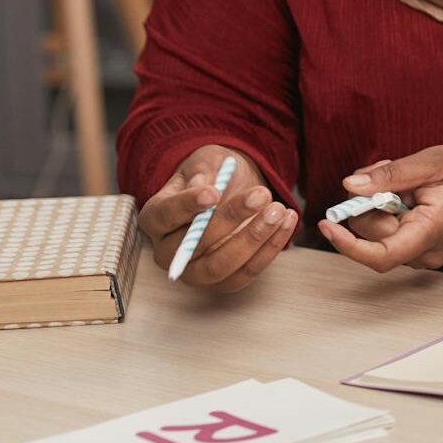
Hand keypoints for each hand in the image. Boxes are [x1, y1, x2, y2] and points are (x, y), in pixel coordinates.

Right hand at [136, 144, 296, 291]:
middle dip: (230, 220)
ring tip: (279, 210)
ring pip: (221, 265)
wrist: (232, 191)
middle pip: (193, 246)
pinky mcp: (223, 282)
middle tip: (261, 195)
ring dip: (254, 238)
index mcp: (155, 218)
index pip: (165, 215)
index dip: (187, 205)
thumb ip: (203, 171)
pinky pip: (248, 271)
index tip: (213, 192)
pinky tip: (288, 221)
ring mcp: (194, 272)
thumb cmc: (213, 175)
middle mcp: (168, 252)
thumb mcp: (206, 161)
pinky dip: (271, 248)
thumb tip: (203, 186)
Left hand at [318, 142, 442, 271]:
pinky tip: (405, 190)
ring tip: (403, 179)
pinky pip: (389, 231)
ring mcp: (423, 252)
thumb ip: (391, 175)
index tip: (328, 224)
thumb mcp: (434, 161)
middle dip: (367, 204)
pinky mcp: (420, 246)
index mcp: (431, 230)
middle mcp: (425, 251)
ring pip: (379, 233)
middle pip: (373, 237)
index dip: (348, 244)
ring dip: (377, 204)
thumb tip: (351, 186)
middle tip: (384, 171)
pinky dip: (387, 209)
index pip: (382, 255)